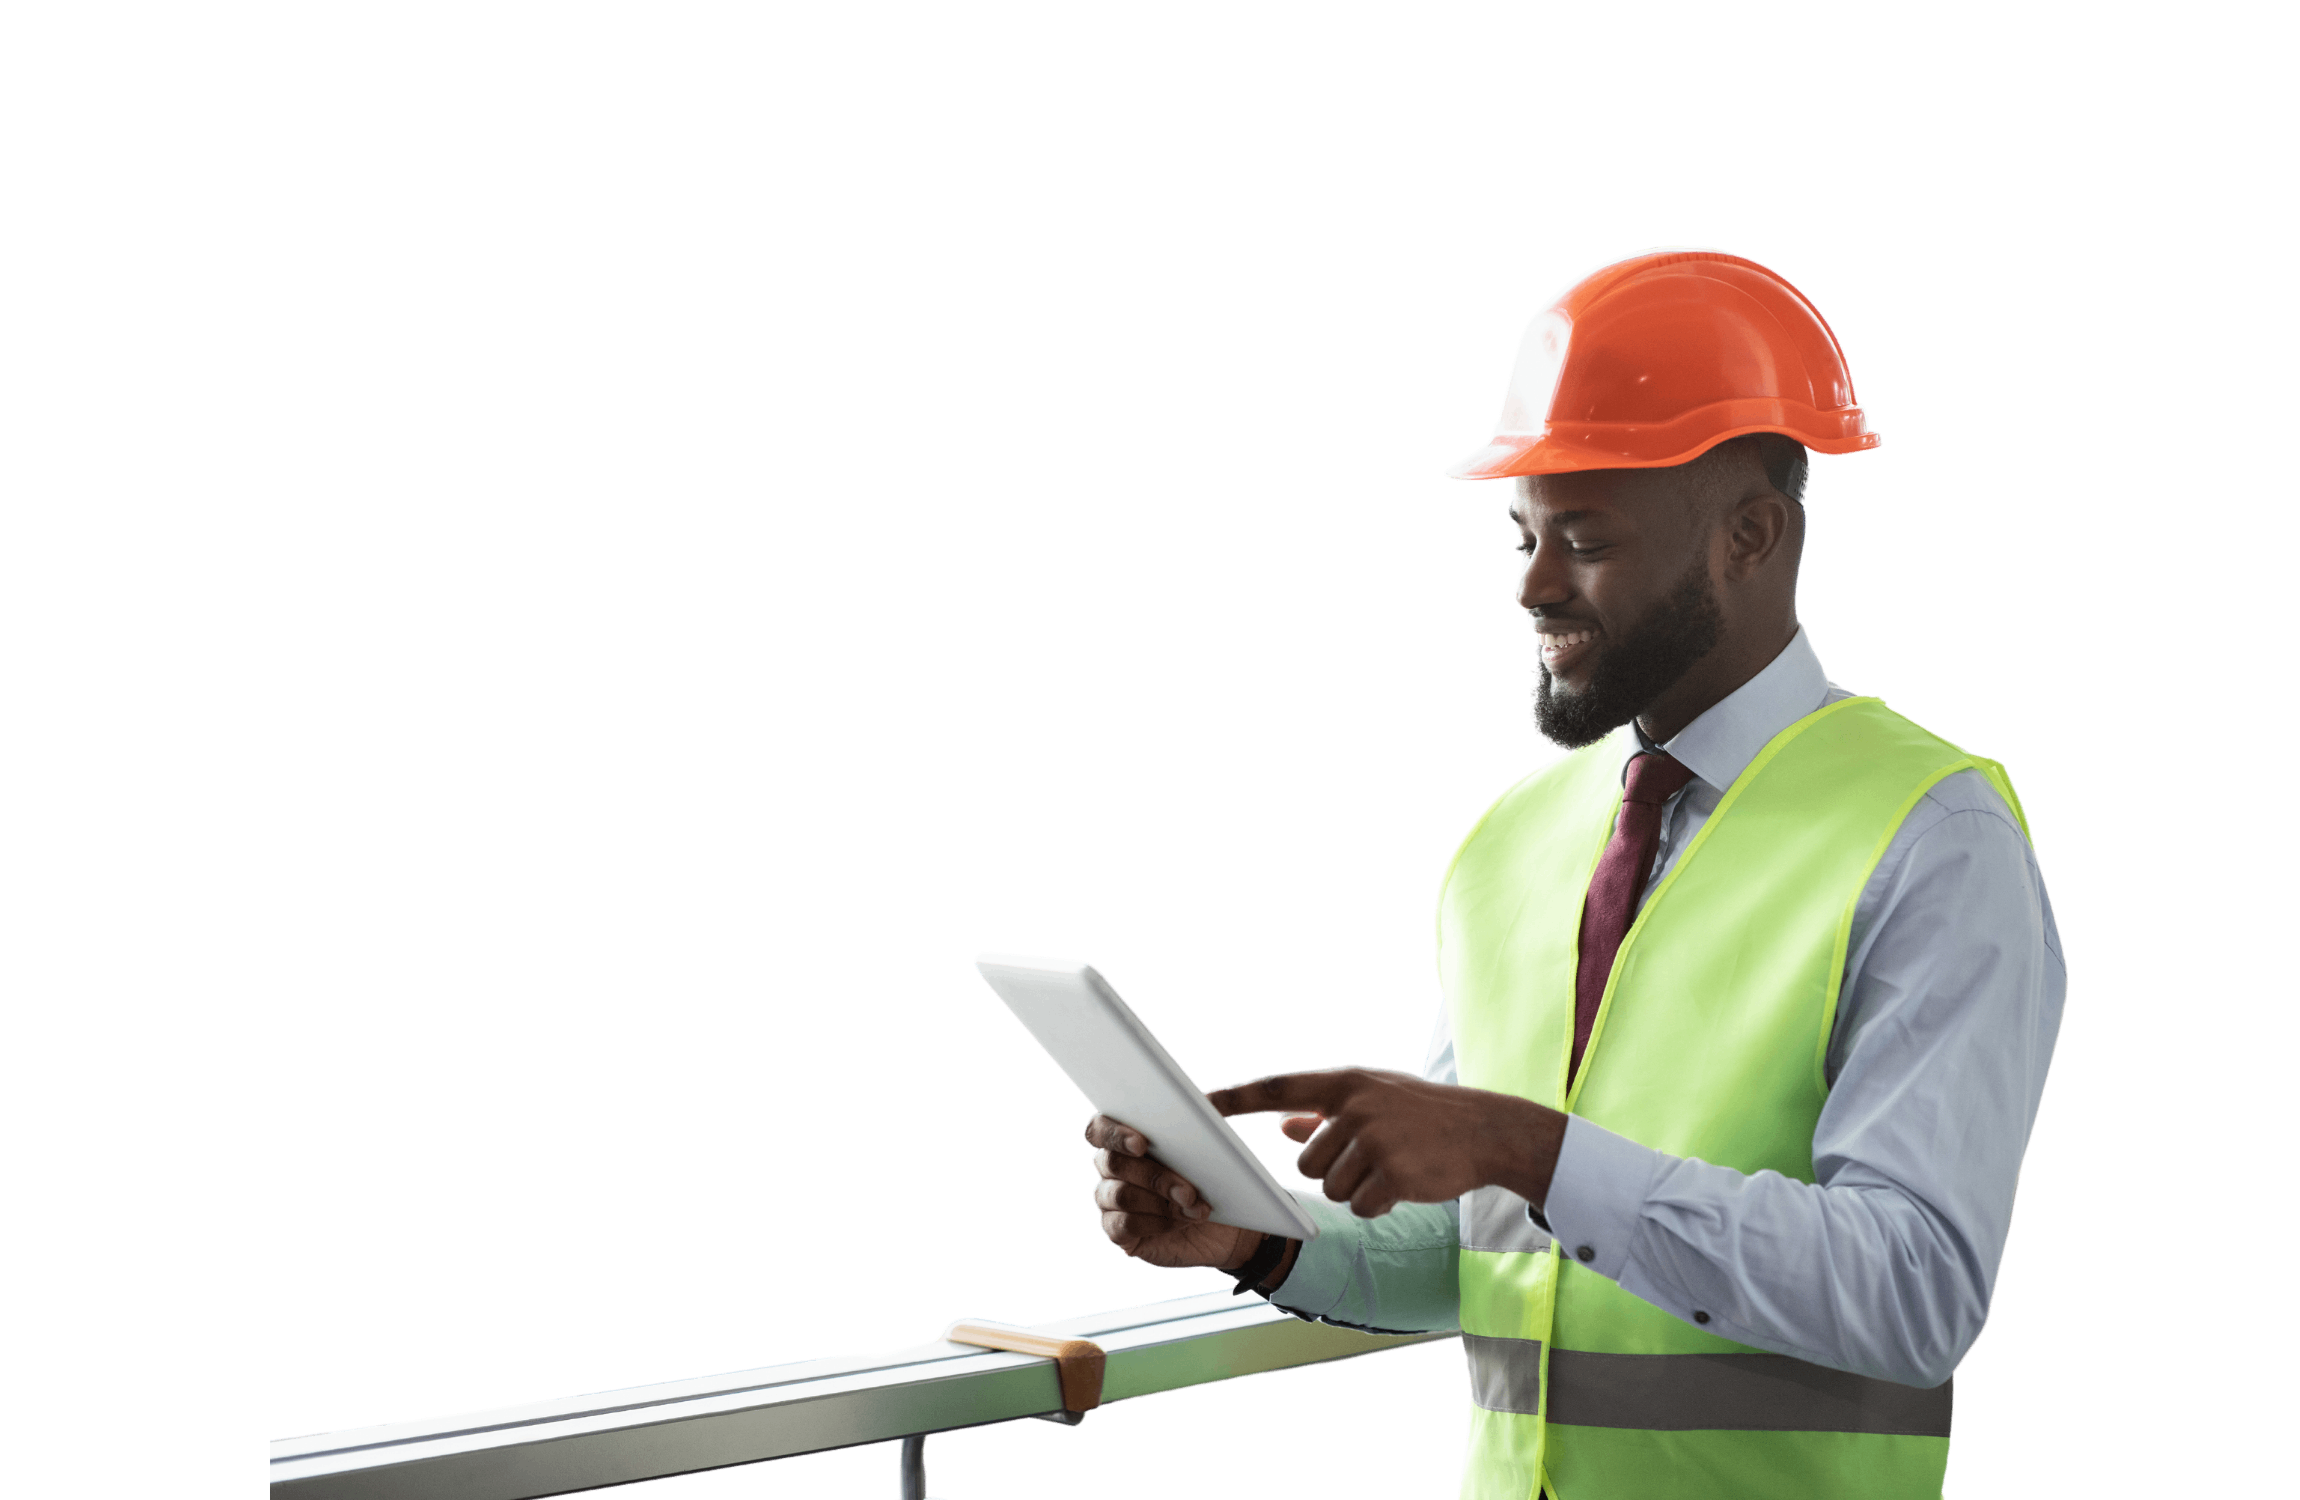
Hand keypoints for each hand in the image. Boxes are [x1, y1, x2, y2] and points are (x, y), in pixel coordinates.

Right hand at [1083, 1111, 1259, 1272]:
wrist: (1225, 1224)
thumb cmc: (1212, 1176)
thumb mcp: (1214, 1145)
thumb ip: (1209, 1116)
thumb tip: (1211, 1102)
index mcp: (1123, 1138)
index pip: (1098, 1128)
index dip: (1113, 1134)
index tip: (1142, 1144)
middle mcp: (1109, 1167)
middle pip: (1113, 1163)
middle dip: (1155, 1176)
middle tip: (1189, 1190)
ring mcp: (1109, 1200)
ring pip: (1121, 1195)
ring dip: (1162, 1202)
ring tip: (1194, 1207)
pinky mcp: (1117, 1231)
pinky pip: (1123, 1225)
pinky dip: (1154, 1223)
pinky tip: (1177, 1222)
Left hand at [1211, 1065, 1553, 1218]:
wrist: (1485, 1130)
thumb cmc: (1423, 1114)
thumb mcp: (1375, 1099)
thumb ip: (1325, 1112)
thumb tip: (1284, 1125)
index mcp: (1346, 1083)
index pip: (1277, 1088)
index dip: (1237, 1098)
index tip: (1201, 1104)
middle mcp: (1355, 1107)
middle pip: (1307, 1162)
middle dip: (1334, 1170)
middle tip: (1373, 1157)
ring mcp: (1374, 1141)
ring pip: (1331, 1188)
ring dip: (1357, 1190)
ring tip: (1390, 1168)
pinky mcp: (1393, 1175)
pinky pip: (1360, 1207)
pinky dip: (1377, 1205)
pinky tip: (1403, 1185)